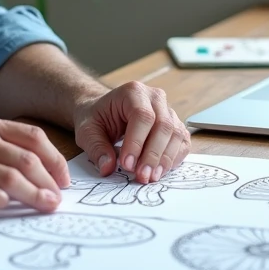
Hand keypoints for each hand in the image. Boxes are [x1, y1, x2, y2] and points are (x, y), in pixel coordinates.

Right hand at [0, 115, 70, 211]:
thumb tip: (38, 167)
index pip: (33, 137)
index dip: (54, 158)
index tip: (64, 178)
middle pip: (28, 159)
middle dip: (50, 180)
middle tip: (60, 198)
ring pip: (13, 177)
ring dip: (36, 194)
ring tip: (48, 206)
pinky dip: (4, 200)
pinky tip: (12, 207)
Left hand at [72, 82, 190, 183]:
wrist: (105, 112)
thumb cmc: (97, 118)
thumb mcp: (87, 130)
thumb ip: (96, 148)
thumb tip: (107, 167)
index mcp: (132, 92)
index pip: (142, 116)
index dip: (137, 142)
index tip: (127, 165)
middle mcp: (155, 98)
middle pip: (163, 125)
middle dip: (153, 155)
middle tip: (141, 176)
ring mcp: (168, 110)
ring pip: (175, 134)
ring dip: (164, 160)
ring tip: (150, 177)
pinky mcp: (175, 125)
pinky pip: (182, 142)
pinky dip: (174, 158)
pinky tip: (161, 171)